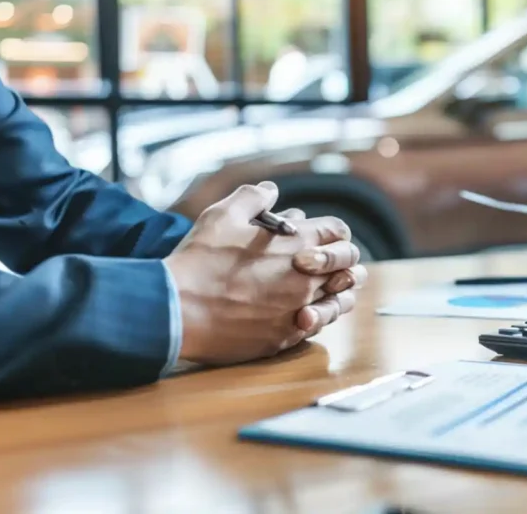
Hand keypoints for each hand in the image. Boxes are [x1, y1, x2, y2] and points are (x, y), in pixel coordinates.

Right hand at [164, 182, 366, 365]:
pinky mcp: (285, 336)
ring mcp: (298, 309)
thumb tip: (271, 191)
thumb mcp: (223, 215)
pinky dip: (316, 316)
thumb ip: (253, 198)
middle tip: (329, 263)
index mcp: (297, 243)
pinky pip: (317, 326)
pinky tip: (304, 311)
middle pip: (348, 266)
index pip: (338, 232)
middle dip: (342, 261)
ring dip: (337, 292)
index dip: (332, 232)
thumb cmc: (199, 261)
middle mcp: (307, 278)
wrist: (178, 310)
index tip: (321, 237)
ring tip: (327, 289)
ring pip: (339, 301)